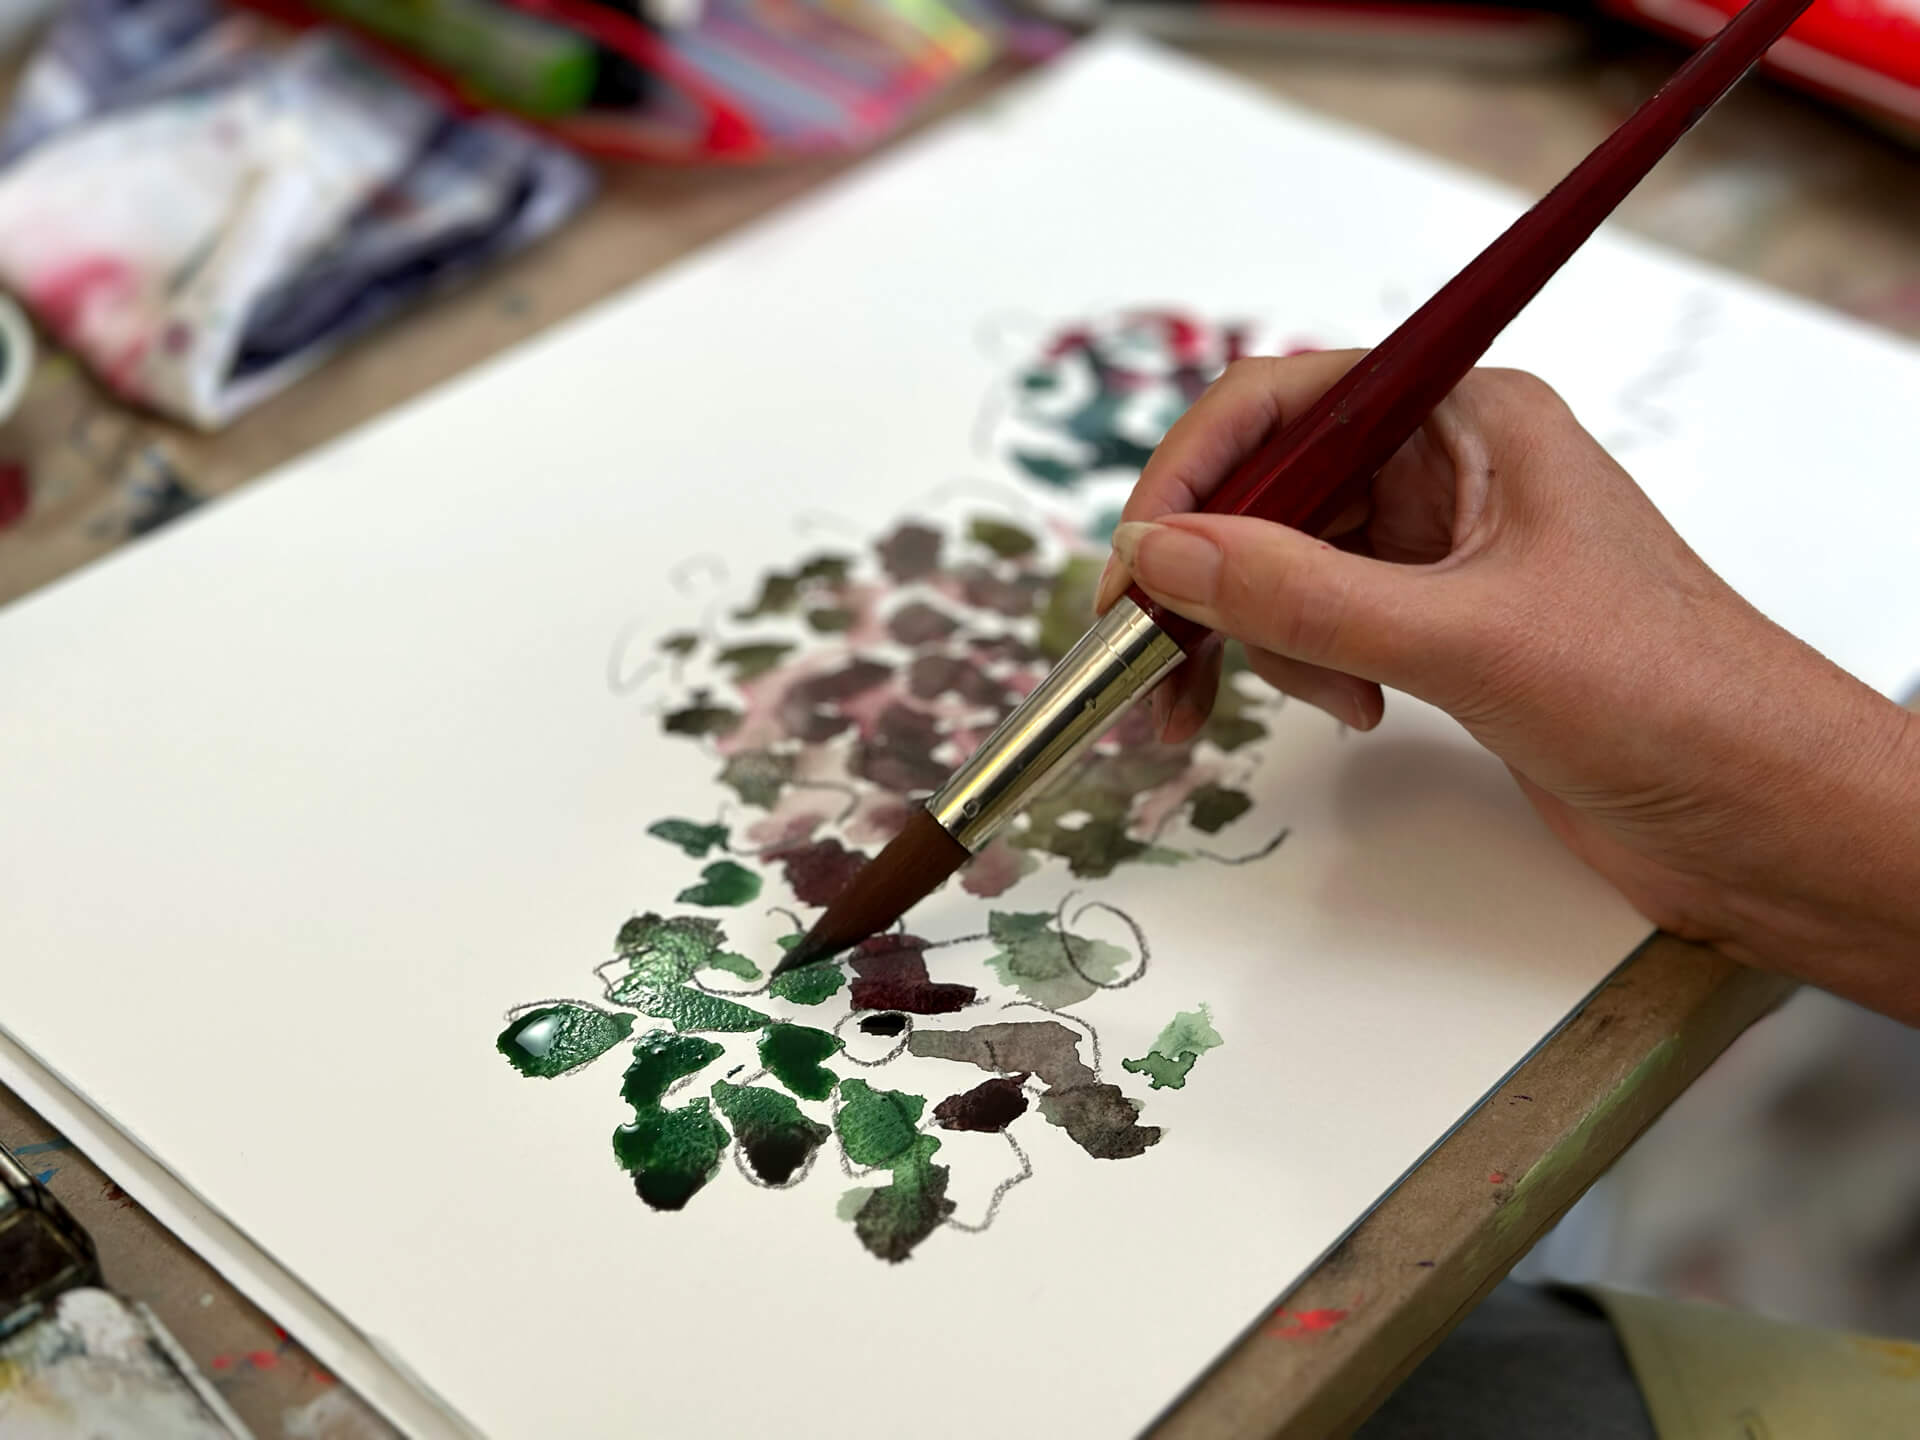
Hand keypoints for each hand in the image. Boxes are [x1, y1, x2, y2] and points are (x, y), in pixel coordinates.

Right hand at [1097, 351, 1919, 1020]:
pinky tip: (1349, 712)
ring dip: (1248, 631)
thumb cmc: (1672, 698)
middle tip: (1146, 654)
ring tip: (1253, 704)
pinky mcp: (1441, 627)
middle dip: (1203, 571)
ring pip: (1286, 563)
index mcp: (1471, 418)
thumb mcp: (1466, 641)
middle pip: (1271, 487)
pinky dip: (1303, 666)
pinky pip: (1323, 623)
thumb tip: (1165, 555)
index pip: (1285, 403)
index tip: (1138, 563)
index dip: (1193, 475)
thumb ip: (1304, 597)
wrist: (1768, 815)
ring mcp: (1443, 551)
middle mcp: (1451, 469)